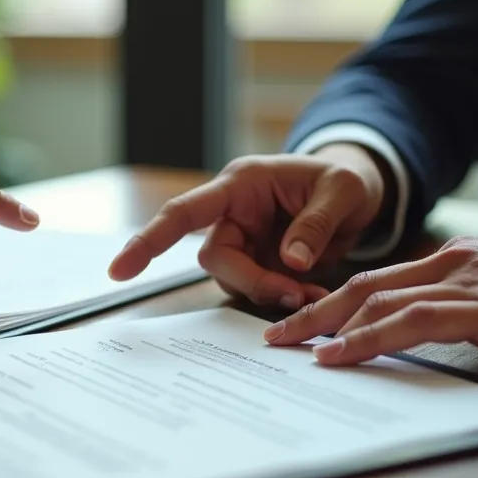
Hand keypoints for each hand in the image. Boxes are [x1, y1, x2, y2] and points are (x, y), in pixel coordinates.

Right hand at [109, 144, 390, 308]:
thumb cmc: (344, 179)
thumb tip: (291, 261)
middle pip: (214, 259)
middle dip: (251, 282)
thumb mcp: (342, 192)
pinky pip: (257, 290)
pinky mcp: (258, 264)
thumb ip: (316, 223)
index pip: (183, 212)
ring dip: (270, 293)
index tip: (118, 271)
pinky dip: (283, 298)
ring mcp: (244, 242)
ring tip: (314, 293)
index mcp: (240, 185)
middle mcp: (233, 214)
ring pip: (234, 280)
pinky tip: (313, 293)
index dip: (148, 241)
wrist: (358, 193)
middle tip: (295, 295)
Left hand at [265, 236, 477, 366]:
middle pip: (363, 285)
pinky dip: (366, 338)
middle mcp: (453, 263)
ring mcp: (466, 282)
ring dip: (325, 325)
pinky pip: (410, 322)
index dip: (337, 300)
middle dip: (313, 310)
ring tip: (288, 347)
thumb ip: (472, 309)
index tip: (304, 322)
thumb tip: (438, 338)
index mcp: (458, 260)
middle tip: (273, 336)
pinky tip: (337, 354)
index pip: (381, 279)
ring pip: (376, 299)